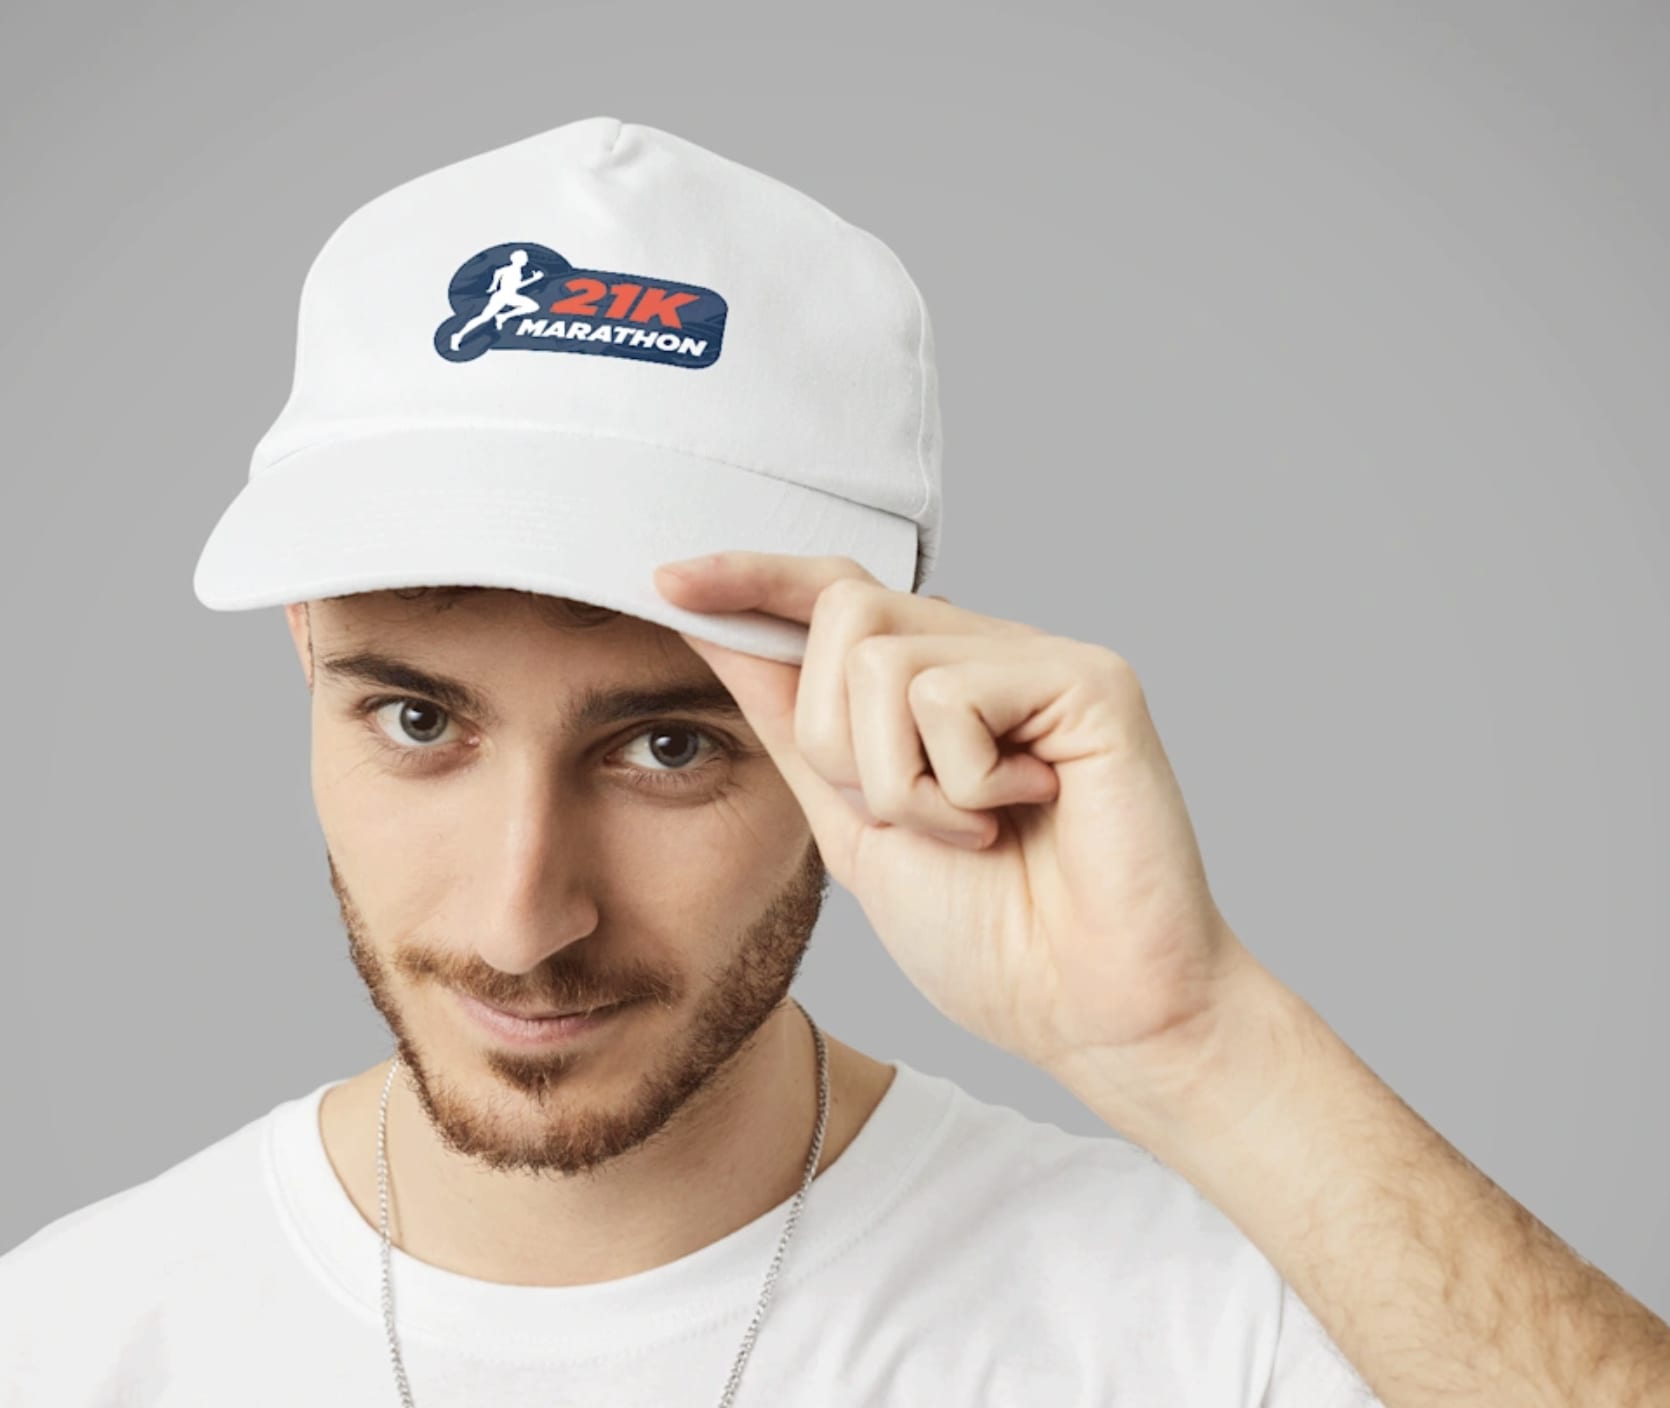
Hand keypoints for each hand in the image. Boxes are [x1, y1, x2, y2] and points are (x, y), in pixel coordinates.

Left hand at [652, 551, 1253, 1086]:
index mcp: (936, 686)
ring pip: (883, 658)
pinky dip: (957, 787)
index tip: (668, 579)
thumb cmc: (992, 937)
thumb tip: (720, 637)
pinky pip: (950, 696)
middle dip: (836, 739)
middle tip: (905, 818)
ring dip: (896, 779)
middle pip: (843, 614)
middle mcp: (989, 656)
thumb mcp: (855, 827)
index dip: (753, 578)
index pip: (835, 594)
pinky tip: (1022, 816)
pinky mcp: (1090, 683)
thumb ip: (796, 730)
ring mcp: (1041, 664)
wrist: (1090, 1014)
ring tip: (971, 833)